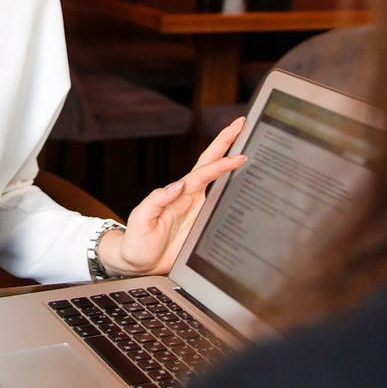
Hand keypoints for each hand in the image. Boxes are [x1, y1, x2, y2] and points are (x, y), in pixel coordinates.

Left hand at [98, 117, 246, 277]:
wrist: (138, 263)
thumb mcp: (141, 219)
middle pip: (211, 165)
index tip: (238, 156)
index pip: (203, 172)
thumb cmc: (137, 241)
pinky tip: (247, 183)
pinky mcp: (203, 224)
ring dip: (231, 161)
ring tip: (249, 145)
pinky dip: (234, 190)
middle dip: (226, 143)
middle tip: (241, 125)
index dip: (220, 163)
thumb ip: (156, 201)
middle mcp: (190, 197)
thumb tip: (177, 185)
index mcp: (178, 193)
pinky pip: (221, 204)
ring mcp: (198, 209)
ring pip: (219, 181)